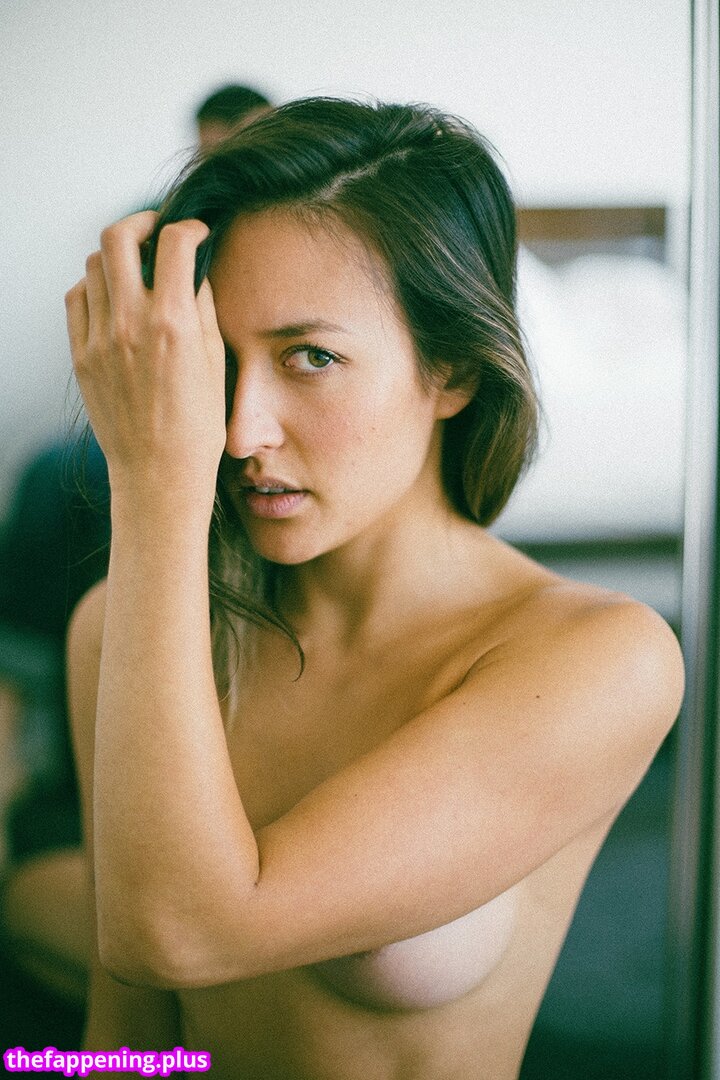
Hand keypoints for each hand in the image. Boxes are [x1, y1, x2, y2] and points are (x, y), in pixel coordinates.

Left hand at [65, 212, 225, 513]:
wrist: (159, 472)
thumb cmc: (196, 427)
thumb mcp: (215, 363)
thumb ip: (203, 309)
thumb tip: (195, 271)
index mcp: (173, 324)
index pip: (175, 243)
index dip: (189, 228)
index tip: (196, 233)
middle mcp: (131, 324)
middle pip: (119, 237)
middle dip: (141, 223)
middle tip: (155, 231)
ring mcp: (100, 338)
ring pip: (93, 265)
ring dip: (117, 257)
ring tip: (135, 269)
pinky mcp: (81, 355)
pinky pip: (77, 299)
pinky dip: (94, 287)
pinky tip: (113, 299)